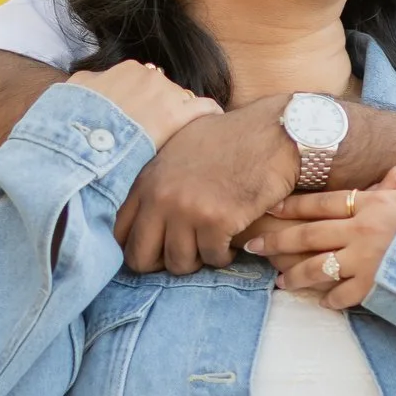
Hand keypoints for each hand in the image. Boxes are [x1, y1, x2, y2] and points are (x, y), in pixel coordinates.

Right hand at [66, 61, 220, 147]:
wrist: (81, 142)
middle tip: (154, 127)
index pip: (146, 80)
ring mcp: (165, 95)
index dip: (144, 98)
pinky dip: (209, 112)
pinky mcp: (178, 116)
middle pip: (166, 89)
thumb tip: (98, 80)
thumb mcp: (76, 88)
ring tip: (179, 132)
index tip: (141, 113)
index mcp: (129, 69)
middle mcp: (150, 76)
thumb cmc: (74, 118)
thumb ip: (93, 80)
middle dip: (162, 105)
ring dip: (180, 113)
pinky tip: (214, 119)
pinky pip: (204, 107)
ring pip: (184, 99)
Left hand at [114, 97, 300, 274]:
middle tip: (185, 253)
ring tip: (211, 242)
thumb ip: (157, 178)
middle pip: (140, 258)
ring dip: (198, 259)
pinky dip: (224, 255)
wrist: (275, 131)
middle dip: (162, 262)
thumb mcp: (180, 147)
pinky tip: (232, 238)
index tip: (159, 247)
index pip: (119, 232)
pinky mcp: (217, 221)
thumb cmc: (231, 137)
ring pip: (179, 264)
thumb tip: (145, 211)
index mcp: (146, 179)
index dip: (138, 246)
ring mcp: (187, 209)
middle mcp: (160, 196)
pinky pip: (213, 259)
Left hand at [243, 165, 395, 309]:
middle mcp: (363, 231)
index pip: (321, 202)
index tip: (268, 207)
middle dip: (276, 240)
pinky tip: (322, 301)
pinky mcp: (378, 288)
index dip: (291, 205)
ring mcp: (368, 262)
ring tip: (279, 281)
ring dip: (294, 274)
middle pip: (308, 234)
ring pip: (318, 267)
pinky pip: (345, 295)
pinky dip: (331, 299)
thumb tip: (376, 183)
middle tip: (252, 245)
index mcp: (373, 203)